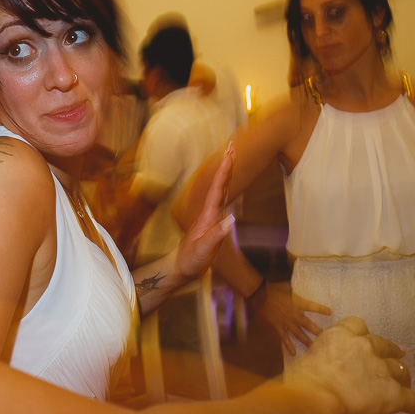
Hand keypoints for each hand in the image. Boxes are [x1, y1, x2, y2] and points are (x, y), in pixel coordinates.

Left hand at [174, 146, 235, 280]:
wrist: (182, 267)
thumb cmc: (191, 259)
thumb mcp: (203, 249)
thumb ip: (216, 235)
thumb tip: (231, 219)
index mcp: (207, 215)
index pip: (217, 189)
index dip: (224, 172)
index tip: (230, 155)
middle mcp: (209, 212)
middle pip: (219, 184)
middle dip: (226, 165)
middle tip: (232, 146)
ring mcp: (211, 216)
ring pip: (221, 189)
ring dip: (226, 173)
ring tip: (231, 157)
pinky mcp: (213, 222)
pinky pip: (222, 200)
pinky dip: (226, 187)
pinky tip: (228, 182)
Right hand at [256, 283, 331, 355]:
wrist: (259, 295)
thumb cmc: (273, 289)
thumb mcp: (287, 285)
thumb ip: (295, 286)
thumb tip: (302, 277)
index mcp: (296, 303)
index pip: (311, 306)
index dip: (321, 309)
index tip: (330, 313)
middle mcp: (293, 314)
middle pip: (307, 324)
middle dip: (317, 331)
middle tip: (327, 338)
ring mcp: (285, 322)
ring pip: (298, 333)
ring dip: (306, 341)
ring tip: (315, 348)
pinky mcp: (277, 327)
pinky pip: (284, 338)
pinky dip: (289, 345)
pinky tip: (294, 353)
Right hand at [285, 316, 414, 413]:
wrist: (313, 401)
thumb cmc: (300, 384)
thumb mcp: (305, 361)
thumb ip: (320, 361)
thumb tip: (318, 373)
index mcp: (339, 336)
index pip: (357, 325)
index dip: (362, 335)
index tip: (364, 340)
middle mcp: (364, 347)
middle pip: (385, 346)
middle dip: (390, 353)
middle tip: (395, 358)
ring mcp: (381, 369)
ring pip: (400, 370)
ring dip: (402, 376)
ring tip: (405, 384)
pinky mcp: (394, 393)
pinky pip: (412, 400)